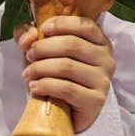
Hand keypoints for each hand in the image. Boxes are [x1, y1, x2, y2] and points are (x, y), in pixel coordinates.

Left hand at [14, 17, 114, 132]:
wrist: (63, 112)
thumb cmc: (55, 75)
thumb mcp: (42, 49)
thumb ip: (29, 35)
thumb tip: (28, 36)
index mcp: (99, 42)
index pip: (84, 25)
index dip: (62, 24)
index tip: (42, 29)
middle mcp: (105, 59)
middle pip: (72, 45)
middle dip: (43, 48)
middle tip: (29, 55)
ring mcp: (103, 80)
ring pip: (67, 66)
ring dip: (41, 68)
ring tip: (28, 73)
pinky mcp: (96, 100)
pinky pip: (67, 88)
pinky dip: (46, 86)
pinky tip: (34, 87)